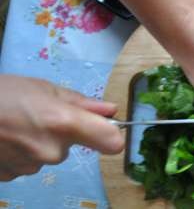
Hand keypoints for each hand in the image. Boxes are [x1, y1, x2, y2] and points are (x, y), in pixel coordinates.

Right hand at [0, 75, 123, 180]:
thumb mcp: (42, 87)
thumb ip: (81, 102)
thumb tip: (111, 110)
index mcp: (63, 123)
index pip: (112, 142)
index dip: (111, 135)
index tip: (103, 127)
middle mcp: (52, 151)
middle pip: (73, 146)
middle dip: (62, 132)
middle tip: (36, 114)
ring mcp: (31, 167)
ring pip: (49, 154)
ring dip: (39, 142)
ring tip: (14, 124)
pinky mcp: (11, 178)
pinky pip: (28, 164)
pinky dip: (21, 153)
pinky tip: (4, 138)